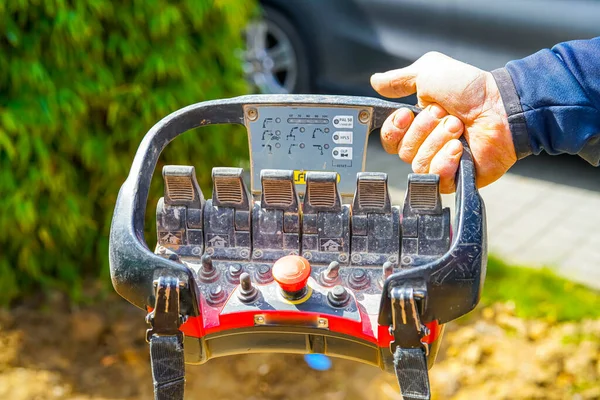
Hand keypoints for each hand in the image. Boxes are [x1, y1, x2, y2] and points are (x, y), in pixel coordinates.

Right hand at [371, 52, 516, 192]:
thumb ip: (399, 79)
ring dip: (438, 143)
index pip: (390, 139)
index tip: (406, 114)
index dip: (394, 129)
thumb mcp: (428, 73)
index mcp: (417, 124)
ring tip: (459, 128)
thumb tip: (375, 81)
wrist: (501, 106)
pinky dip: (445, 164)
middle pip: (403, 152)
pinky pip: (436, 180)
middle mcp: (427, 145)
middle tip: (447, 116)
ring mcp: (442, 163)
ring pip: (419, 165)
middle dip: (424, 131)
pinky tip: (459, 149)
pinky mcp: (457, 179)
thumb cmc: (469, 88)